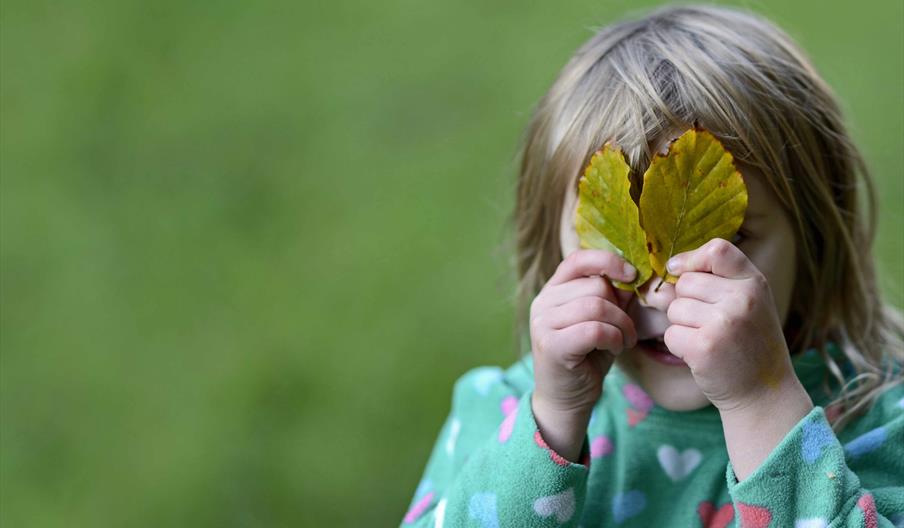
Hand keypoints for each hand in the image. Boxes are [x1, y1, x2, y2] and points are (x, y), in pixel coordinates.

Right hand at [529, 250, 636, 460]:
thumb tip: (637, 272)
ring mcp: (543, 323)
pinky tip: (614, 349)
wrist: (566, 400)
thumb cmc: (587, 358)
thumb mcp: (603, 321)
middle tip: (628, 332)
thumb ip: (614, 296)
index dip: (608, 261)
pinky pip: (594, 329)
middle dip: (622, 309)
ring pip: (596, 306)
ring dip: (621, 325)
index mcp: (554, 290)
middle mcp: (543, 302)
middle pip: (595, 286)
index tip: (632, 275)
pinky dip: (613, 338)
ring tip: (623, 341)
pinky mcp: (551, 345)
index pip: (578, 259)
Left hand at [663, 238, 801, 412]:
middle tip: (709, 324)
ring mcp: (723, 323)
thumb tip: (671, 266)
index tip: (680, 270)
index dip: (692, 258)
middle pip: (686, 283)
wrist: (764, 394)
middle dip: (686, 302)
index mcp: (754, 284)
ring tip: (709, 340)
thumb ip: (719, 281)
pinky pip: (671, 334)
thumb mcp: (750, 304)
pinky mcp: (704, 347)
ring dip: (682, 325)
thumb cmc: (750, 345)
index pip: (718, 249)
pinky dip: (679, 346)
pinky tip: (701, 356)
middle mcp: (742, 300)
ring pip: (674, 308)